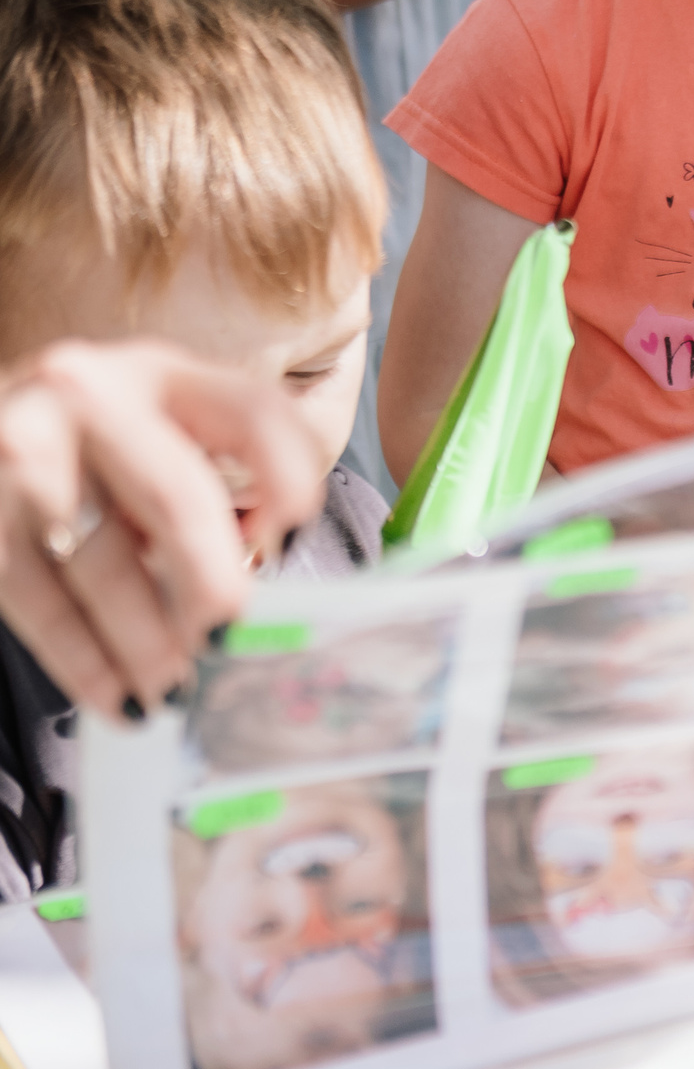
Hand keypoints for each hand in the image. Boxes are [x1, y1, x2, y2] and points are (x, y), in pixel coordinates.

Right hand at [0, 341, 326, 717]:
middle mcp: (91, 394)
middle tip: (232, 640)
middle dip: (210, 580)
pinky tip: (117, 695)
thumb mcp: (167, 433)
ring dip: (144, 638)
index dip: (289, 479)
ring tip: (176, 688)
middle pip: (174, 495)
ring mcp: (23, 445)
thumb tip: (270, 564)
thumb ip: (230, 476)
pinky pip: (31, 592)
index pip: (253, 412)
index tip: (292, 545)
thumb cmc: (101, 452)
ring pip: (97, 557)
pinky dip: (80, 656)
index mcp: (165, 372)